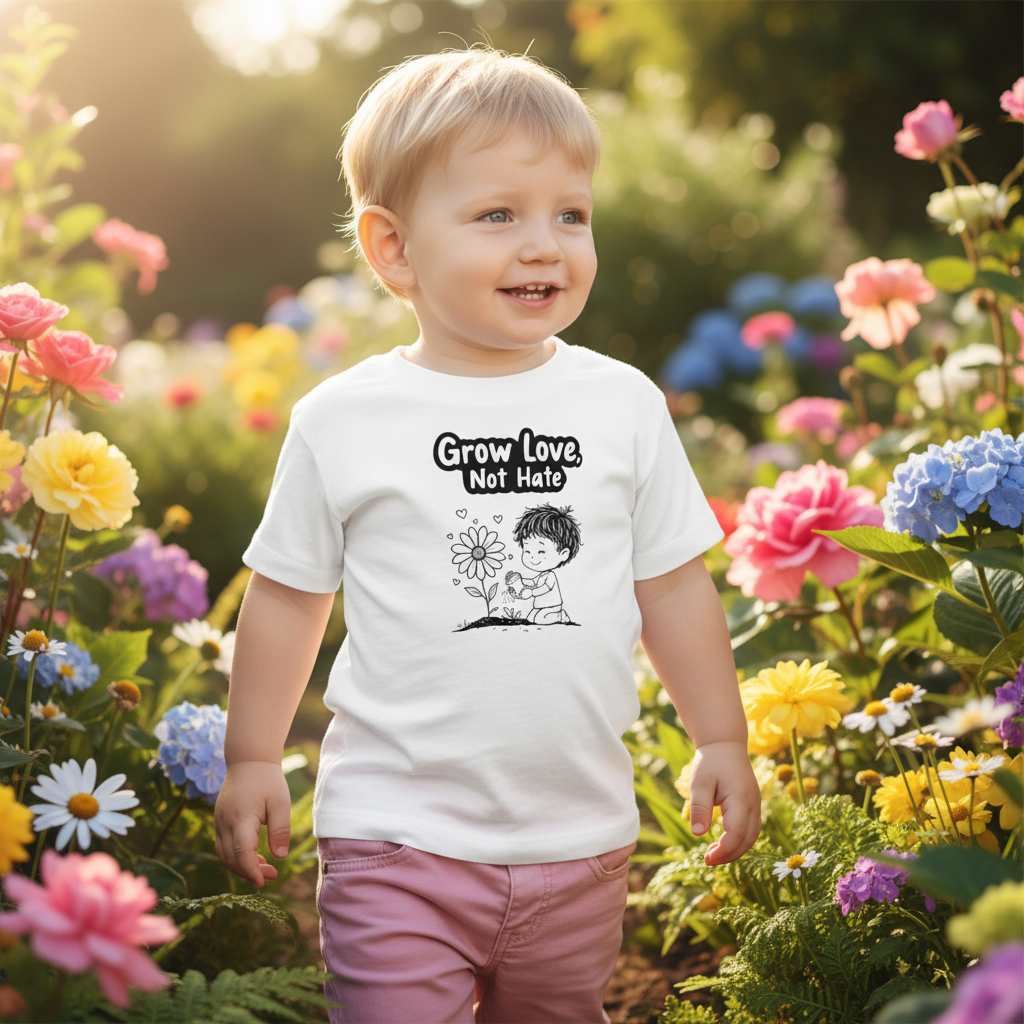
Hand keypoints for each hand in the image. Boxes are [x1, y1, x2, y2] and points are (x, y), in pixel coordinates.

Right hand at [214, 760, 291, 887]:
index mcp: (241, 818)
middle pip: (230, 858)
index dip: (251, 871)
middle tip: (272, 875)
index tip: (262, 883)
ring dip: (242, 866)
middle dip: (249, 872)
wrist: (248, 760)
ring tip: (265, 869)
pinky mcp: (220, 820)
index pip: (241, 853)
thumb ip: (280, 829)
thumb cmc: (267, 780)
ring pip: (224, 854)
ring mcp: (219, 821)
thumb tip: (280, 857)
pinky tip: (255, 856)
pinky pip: (223, 845)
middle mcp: (225, 822)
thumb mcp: (281, 802)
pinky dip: (236, 856)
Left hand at [687, 740, 761, 865]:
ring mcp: (756, 804)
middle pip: (747, 840)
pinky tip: (723, 842)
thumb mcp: (700, 783)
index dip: (724, 851)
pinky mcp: (753, 804)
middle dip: (729, 854)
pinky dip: (740, 840)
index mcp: (741, 799)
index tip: (707, 858)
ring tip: (714, 854)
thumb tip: (698, 834)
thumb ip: (700, 807)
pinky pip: (751, 829)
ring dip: (736, 849)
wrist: (725, 743)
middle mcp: (753, 804)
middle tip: (708, 859)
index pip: (737, 834)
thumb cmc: (710, 762)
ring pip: (752, 836)